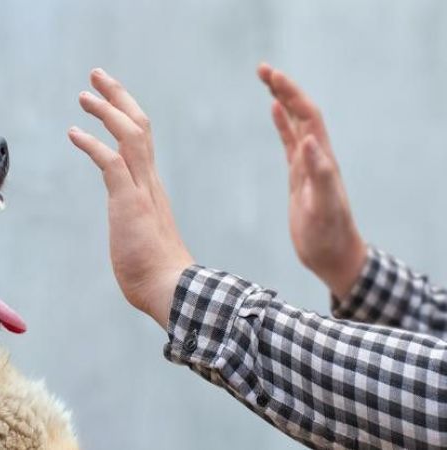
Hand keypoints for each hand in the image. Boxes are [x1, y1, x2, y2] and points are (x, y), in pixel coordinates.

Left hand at [68, 68, 193, 328]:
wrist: (172, 290)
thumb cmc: (156, 274)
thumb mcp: (141, 238)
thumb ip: (135, 225)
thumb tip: (130, 232)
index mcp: (151, 187)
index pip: (141, 140)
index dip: (125, 114)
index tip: (110, 99)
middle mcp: (149, 182)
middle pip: (139, 125)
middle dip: (118, 97)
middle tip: (97, 76)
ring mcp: (141, 190)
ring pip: (129, 135)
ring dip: (107, 110)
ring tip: (84, 94)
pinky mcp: (129, 202)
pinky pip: (111, 163)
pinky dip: (92, 144)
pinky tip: (74, 132)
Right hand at [257, 63, 365, 298]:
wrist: (332, 255)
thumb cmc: (329, 235)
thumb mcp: (324, 206)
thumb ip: (320, 173)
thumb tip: (309, 139)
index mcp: (322, 159)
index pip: (307, 116)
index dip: (291, 94)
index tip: (272, 76)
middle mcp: (317, 156)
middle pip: (301, 112)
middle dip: (284, 88)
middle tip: (262, 69)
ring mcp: (307, 164)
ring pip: (295, 123)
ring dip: (282, 100)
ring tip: (266, 80)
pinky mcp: (299, 176)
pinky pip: (289, 142)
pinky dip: (282, 123)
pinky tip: (273, 111)